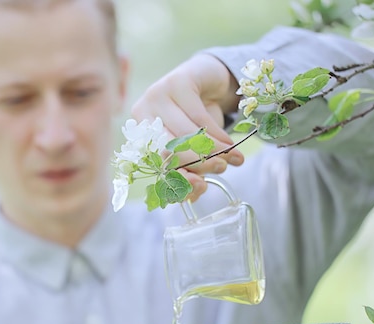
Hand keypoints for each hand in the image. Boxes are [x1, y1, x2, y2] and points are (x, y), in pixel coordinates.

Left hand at [131, 53, 243, 200]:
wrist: (207, 78)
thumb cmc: (197, 119)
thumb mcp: (194, 147)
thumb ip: (192, 170)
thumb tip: (194, 196)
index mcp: (140, 134)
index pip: (155, 164)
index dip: (177, 178)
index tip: (201, 187)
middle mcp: (142, 113)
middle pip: (167, 150)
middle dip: (197, 164)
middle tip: (221, 169)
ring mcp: (157, 94)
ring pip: (185, 135)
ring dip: (213, 150)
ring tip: (233, 158)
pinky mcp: (177, 82)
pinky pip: (199, 118)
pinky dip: (218, 134)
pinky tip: (230, 143)